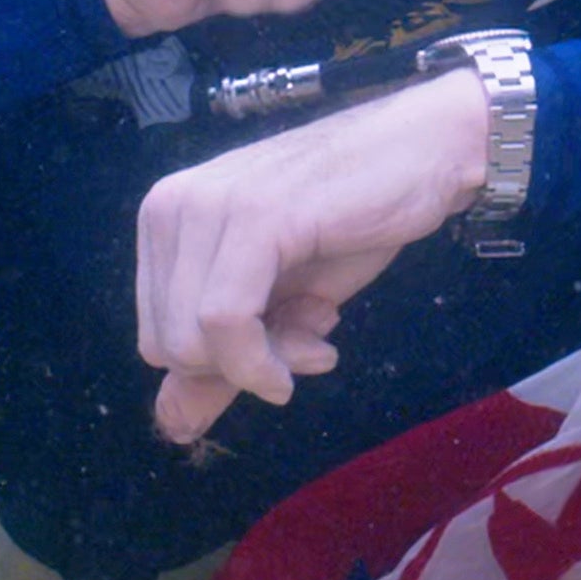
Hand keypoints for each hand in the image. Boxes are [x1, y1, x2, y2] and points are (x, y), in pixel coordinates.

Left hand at [134, 69, 490, 445]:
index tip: (284, 342)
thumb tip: (172, 428)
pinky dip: (264, 362)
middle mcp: (170, 206)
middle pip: (168, 349)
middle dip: (242, 367)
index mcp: (164, 219)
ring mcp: (208, 207)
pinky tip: (319, 350)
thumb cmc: (352, 219)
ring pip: (191, 344)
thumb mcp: (280, 301)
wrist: (424, 151)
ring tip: (320, 333)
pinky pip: (226, 323)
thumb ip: (223, 360)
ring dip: (264, 366)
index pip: (156, 338)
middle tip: (307, 338)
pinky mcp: (253, 217)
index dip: (222, 363)